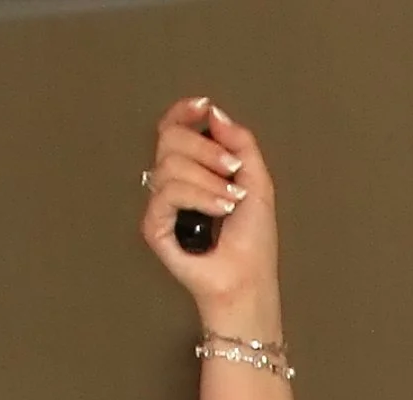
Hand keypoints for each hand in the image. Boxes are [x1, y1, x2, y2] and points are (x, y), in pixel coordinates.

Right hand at [142, 96, 281, 336]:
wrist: (249, 279)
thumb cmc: (253, 241)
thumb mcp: (257, 181)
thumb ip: (241, 143)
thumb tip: (214, 113)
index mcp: (193, 170)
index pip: (174, 128)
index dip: (183, 112)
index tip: (203, 107)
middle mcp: (173, 182)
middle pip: (170, 138)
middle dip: (205, 150)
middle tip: (232, 172)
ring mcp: (162, 204)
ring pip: (170, 165)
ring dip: (209, 180)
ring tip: (231, 202)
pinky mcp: (155, 226)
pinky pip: (167, 193)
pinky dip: (198, 197)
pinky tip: (220, 211)